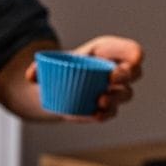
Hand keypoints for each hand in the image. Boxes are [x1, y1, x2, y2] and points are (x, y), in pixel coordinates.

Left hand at [25, 35, 143, 121]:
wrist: (57, 88)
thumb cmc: (61, 69)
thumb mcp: (50, 63)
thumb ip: (38, 67)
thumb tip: (31, 75)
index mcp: (109, 52)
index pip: (132, 51)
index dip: (133, 55)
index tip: (125, 62)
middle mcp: (117, 71)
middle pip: (134, 72)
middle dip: (126, 75)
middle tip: (110, 78)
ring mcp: (114, 91)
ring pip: (125, 94)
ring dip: (115, 97)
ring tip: (101, 100)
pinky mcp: (106, 108)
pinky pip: (110, 113)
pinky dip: (104, 114)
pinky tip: (94, 114)